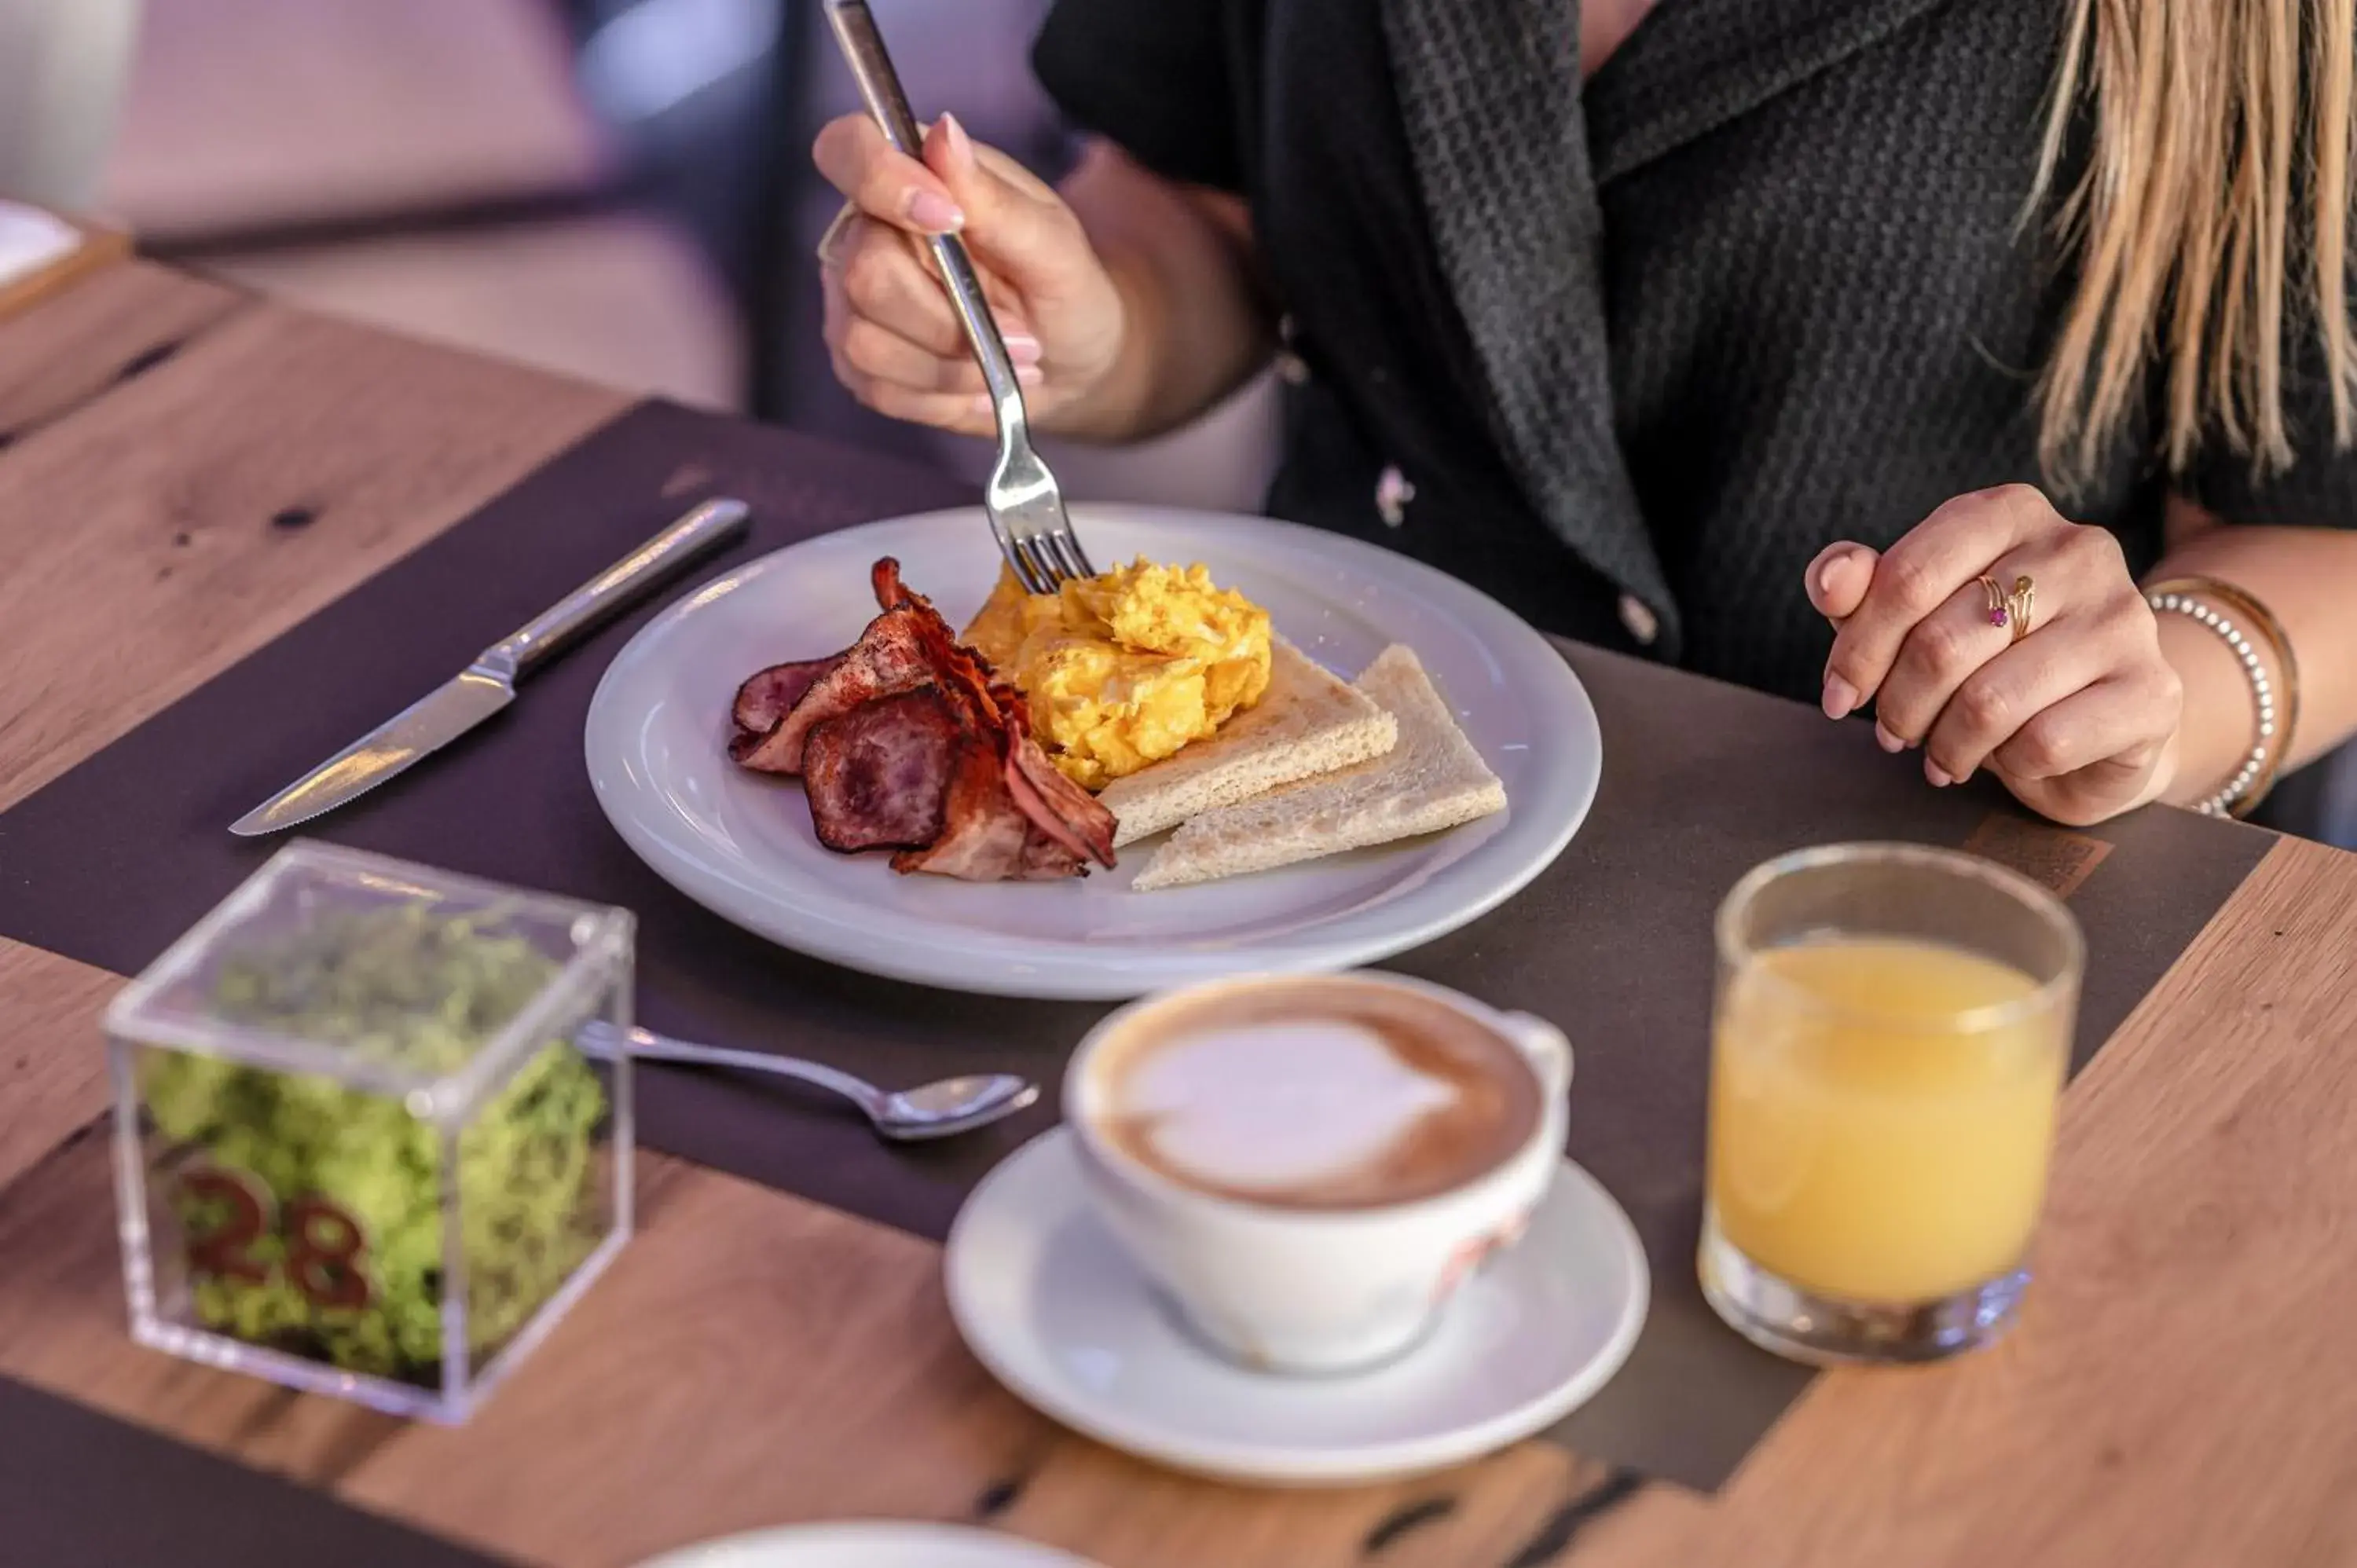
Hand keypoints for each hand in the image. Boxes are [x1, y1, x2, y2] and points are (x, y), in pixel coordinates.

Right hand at [812, 111, 1128, 436]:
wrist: (1067, 362)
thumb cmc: (1062, 287)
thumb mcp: (1052, 243)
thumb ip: (993, 198)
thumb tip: (944, 133)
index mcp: (909, 177)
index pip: (847, 149)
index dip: (880, 181)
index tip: (947, 218)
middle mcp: (865, 233)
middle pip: (864, 273)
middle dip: (951, 318)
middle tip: (1022, 335)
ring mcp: (851, 301)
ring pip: (868, 342)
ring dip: (954, 366)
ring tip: (1011, 361)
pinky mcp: (857, 360)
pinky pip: (879, 388)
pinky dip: (943, 396)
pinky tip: (980, 386)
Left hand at [1807, 484, 2184, 826]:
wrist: (2099, 722)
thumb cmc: (1993, 660)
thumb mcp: (1916, 618)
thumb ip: (1863, 590)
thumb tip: (1832, 579)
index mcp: (2010, 511)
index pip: (1905, 578)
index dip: (1856, 650)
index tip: (1838, 696)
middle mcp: (2077, 549)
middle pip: (1940, 643)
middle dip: (1898, 706)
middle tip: (1893, 734)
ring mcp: (2124, 616)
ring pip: (1989, 701)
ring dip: (1945, 744)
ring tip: (1941, 755)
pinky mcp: (2152, 689)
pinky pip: (2044, 742)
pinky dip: (2007, 765)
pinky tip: (2005, 760)